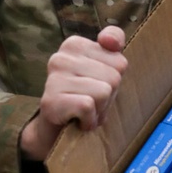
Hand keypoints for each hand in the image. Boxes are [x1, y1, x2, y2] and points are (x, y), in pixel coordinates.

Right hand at [20, 25, 126, 160]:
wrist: (54, 132)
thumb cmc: (84, 99)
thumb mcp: (105, 69)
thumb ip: (113, 43)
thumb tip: (108, 40)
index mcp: (74, 45)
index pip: (120, 61)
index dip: (115, 81)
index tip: (96, 86)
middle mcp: (60, 57)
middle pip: (114, 77)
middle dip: (108, 97)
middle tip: (89, 103)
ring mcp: (53, 78)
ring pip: (104, 92)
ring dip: (99, 110)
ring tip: (83, 112)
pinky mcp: (51, 100)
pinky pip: (88, 106)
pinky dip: (89, 120)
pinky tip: (77, 121)